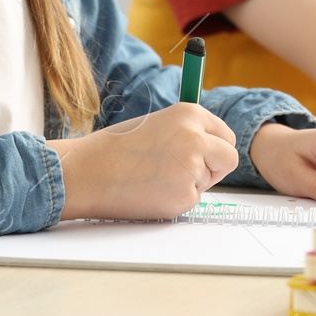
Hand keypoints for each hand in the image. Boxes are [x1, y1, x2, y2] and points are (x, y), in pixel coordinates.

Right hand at [49, 102, 238, 221]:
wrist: (87, 172)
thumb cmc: (116, 148)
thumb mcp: (158, 124)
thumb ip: (186, 132)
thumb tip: (211, 146)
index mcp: (190, 114)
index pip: (225, 136)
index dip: (213, 148)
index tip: (201, 154)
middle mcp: (196, 138)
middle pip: (229, 159)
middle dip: (215, 168)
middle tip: (185, 172)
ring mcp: (191, 168)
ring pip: (208, 182)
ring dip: (188, 184)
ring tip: (153, 177)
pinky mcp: (183, 197)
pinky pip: (191, 201)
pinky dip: (175, 201)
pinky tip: (149, 191)